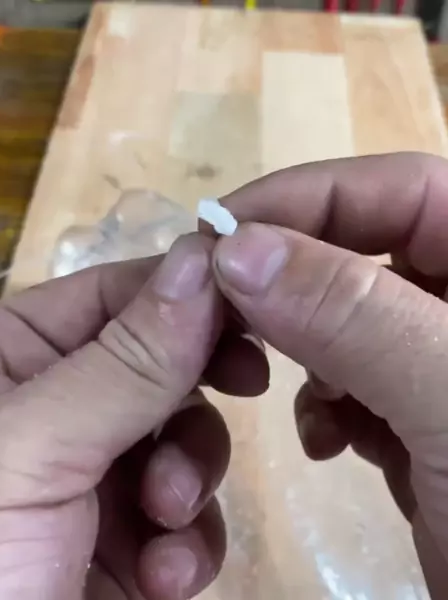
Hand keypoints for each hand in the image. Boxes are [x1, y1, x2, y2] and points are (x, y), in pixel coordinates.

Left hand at [0, 234, 268, 599]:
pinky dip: (187, 545)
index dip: (184, 292)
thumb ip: (124, 359)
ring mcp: (92, 479)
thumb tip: (203, 261)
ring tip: (166, 520)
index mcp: (4, 361)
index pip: (113, 295)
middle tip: (246, 385)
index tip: (253, 299)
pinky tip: (164, 578)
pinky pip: (186, 519)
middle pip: (160, 364)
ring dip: (190, 478)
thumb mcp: (29, 450)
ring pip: (184, 440)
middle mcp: (52, 411)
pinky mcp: (126, 545)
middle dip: (193, 393)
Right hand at [210, 153, 447, 597]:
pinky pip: (359, 376)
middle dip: (295, 282)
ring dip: (312, 351)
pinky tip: (330, 441)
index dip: (305, 199)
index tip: (218, 234)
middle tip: (227, 309)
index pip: (400, 187)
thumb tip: (235, 249)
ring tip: (308, 400)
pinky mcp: (427, 411)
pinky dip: (330, 402)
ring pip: (353, 317)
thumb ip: (353, 316)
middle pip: (369, 251)